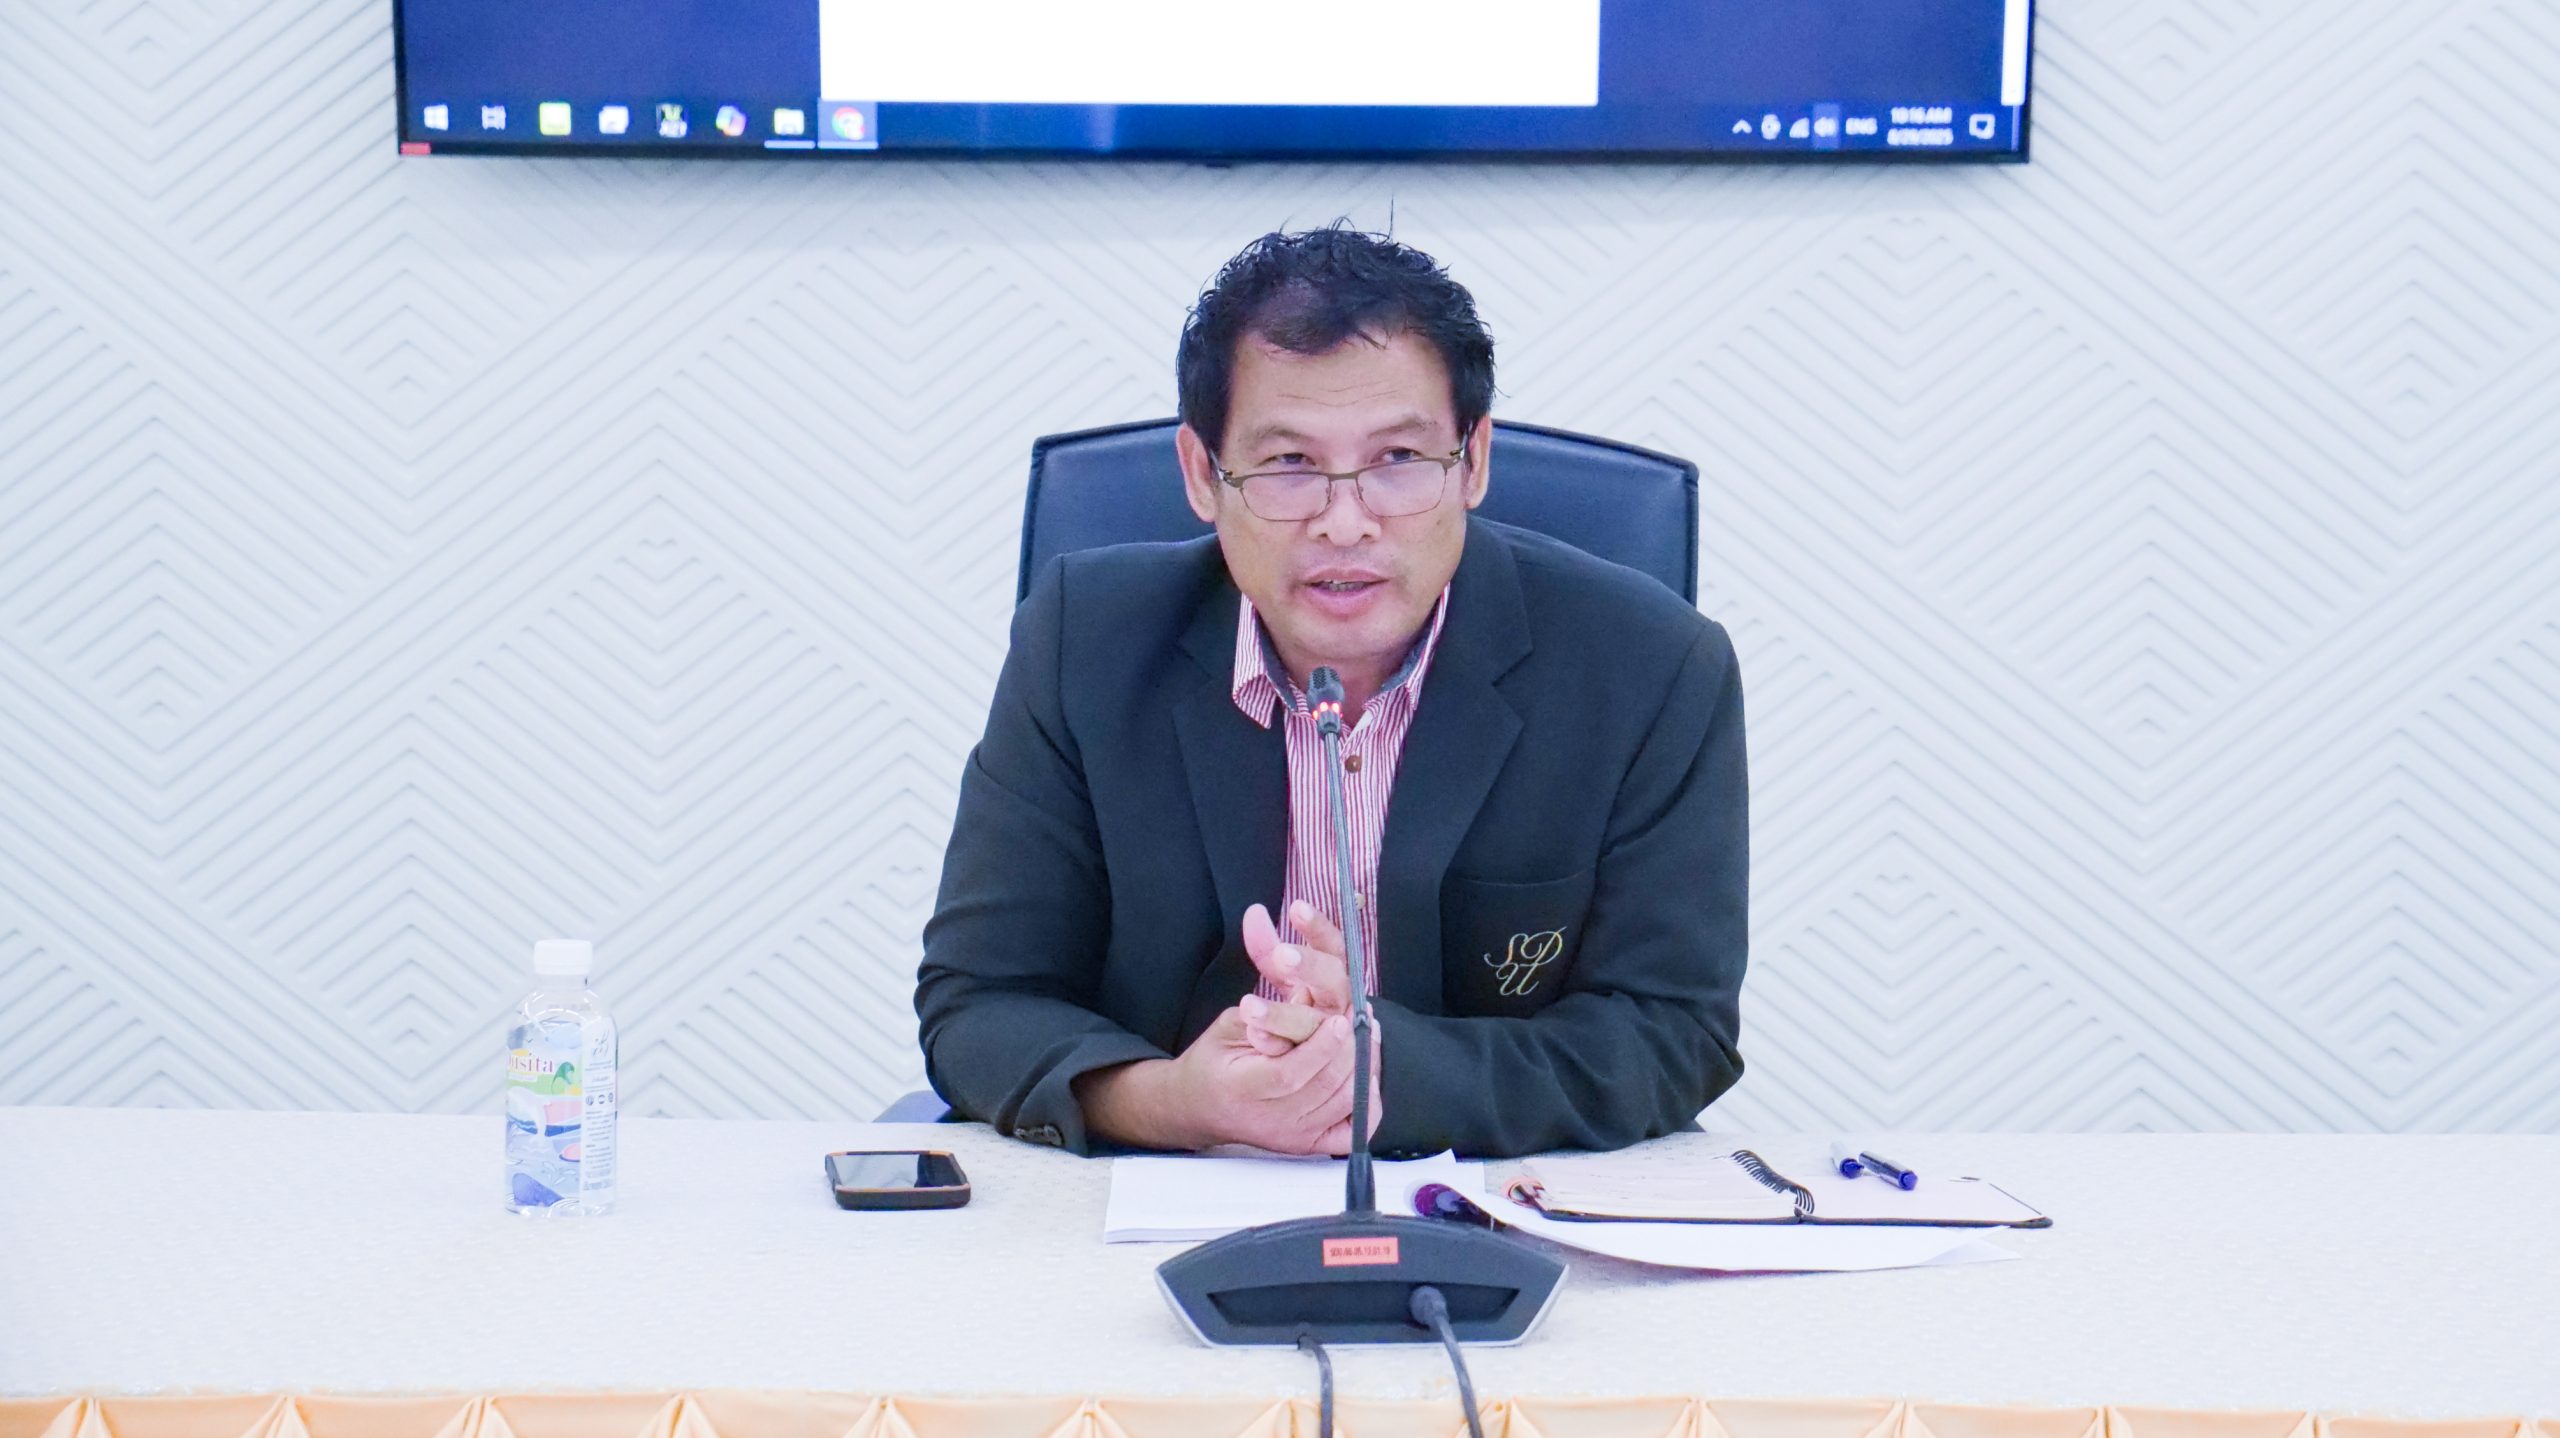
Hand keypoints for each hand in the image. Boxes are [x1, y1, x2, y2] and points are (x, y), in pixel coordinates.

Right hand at [1077, 1007, 1365, 1154]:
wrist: (1198, 1107)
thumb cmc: (1212, 1064)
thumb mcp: (1226, 1028)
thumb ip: (1265, 1016)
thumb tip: (1307, 998)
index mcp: (1244, 1090)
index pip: (1291, 1074)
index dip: (1321, 1047)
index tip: (1339, 1019)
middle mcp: (1271, 1120)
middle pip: (1326, 1087)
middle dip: (1351, 1048)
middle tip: (1362, 1018)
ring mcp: (1293, 1137)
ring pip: (1344, 1104)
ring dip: (1363, 1066)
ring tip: (1366, 1036)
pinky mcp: (1307, 1145)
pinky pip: (1351, 1132)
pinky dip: (1367, 1104)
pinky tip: (1364, 1075)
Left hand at [1238, 900, 1353, 1054]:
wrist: (1296, 1074)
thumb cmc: (1289, 1019)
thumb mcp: (1280, 983)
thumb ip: (1267, 949)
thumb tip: (1255, 911)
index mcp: (1335, 979)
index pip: (1334, 946)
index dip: (1319, 928)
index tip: (1296, 908)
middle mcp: (1340, 1007)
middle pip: (1334, 981)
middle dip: (1309, 966)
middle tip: (1281, 954)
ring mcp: (1334, 1042)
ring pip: (1313, 1024)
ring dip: (1282, 1014)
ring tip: (1248, 1005)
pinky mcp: (1322, 1069)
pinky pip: (1302, 1057)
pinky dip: (1277, 1045)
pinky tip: (1256, 1036)